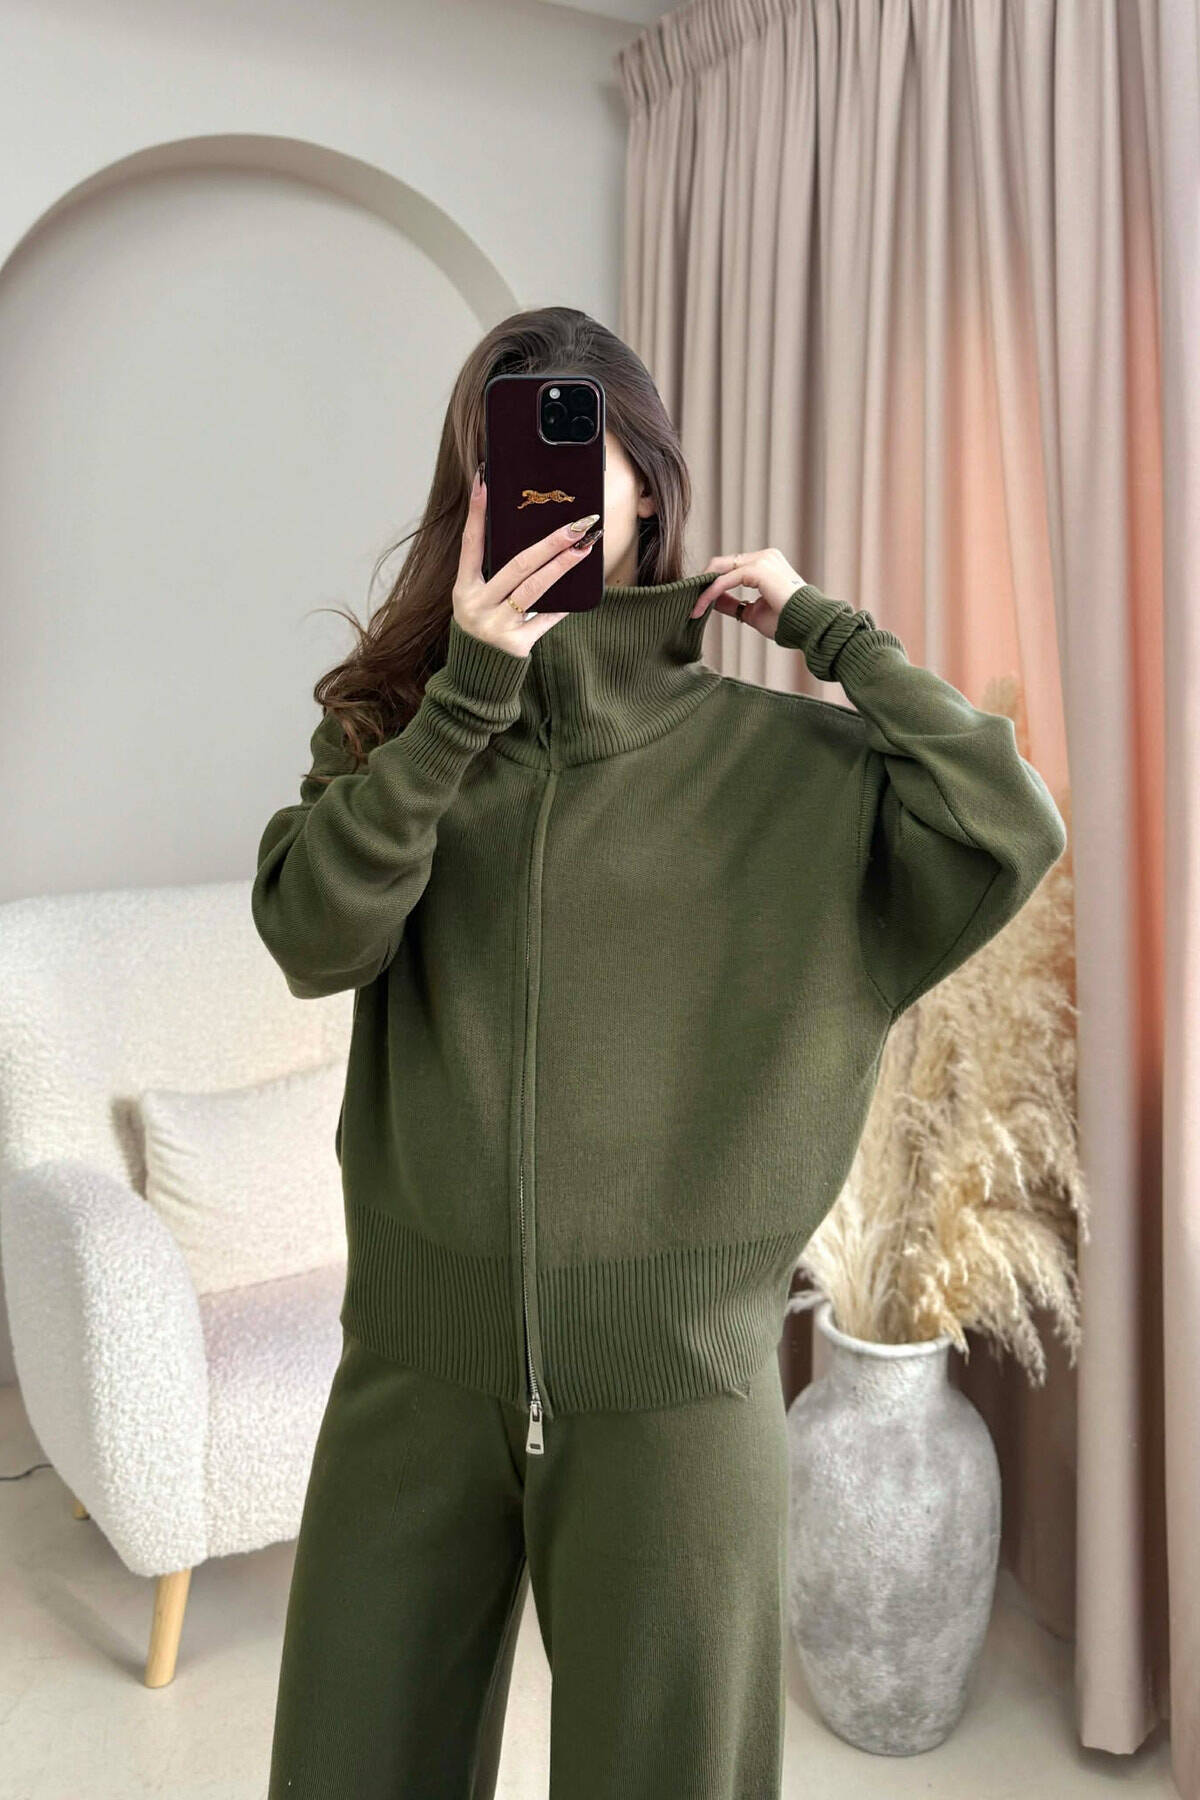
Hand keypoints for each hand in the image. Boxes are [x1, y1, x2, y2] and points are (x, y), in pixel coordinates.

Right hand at [453, 466, 601, 658]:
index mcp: (463, 589)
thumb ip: (495, 576)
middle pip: (517, 565)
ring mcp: (496, 625)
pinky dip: (563, 603)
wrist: (476, 681)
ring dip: (562, 565)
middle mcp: (476, 605)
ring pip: (534, 589)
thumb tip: (533, 543)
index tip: (484, 481)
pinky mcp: (516, 644)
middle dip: (549, 542)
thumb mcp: (478, 601)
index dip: (477, 513)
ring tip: (585, 546)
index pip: (470, 543)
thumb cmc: (483, 630)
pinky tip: (582, 586)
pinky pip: (546, 619)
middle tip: (576, 523)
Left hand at [689, 549, 808, 636]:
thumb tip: (712, 600)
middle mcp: (764, 556)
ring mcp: (762, 560)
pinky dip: (710, 593)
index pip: (731, 567)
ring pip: (720, 569)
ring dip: (703, 588)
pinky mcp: (758, 569)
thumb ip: (731, 603)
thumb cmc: (787, 622)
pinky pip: (725, 580)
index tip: (698, 601)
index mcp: (766, 563)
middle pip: (722, 563)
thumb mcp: (752, 612)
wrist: (809, 625)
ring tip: (692, 608)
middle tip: (690, 602)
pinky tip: (701, 607)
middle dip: (703, 582)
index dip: (712, 583)